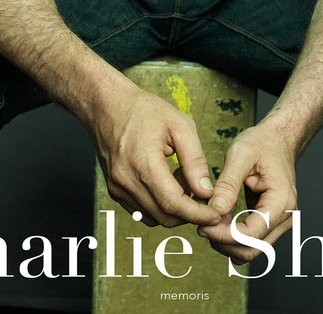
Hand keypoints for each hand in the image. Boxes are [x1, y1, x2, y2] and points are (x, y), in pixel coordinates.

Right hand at [86, 75, 219, 228]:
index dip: (197, 213)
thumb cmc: (143, 110)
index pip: (173, 203)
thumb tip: (206, 191)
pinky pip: (142, 211)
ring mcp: (118, 188)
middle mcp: (126, 181)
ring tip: (181, 177)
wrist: (107, 105)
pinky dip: (160, 205)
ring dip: (175, 208)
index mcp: (143, 162)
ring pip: (154, 217)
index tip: (215, 214)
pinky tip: (166, 182)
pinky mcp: (115, 191)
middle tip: (203, 190)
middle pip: (165, 216)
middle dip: (190, 212)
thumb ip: (195, 160)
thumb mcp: (179, 125)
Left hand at [197, 117, 297, 264]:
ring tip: (209, 220)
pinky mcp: (270, 221)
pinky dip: (233, 236)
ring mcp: (280, 221)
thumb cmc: (262, 143)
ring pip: (251, 249)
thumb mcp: (241, 154)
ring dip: (227, 241)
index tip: (202, 225)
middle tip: (201, 225)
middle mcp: (285, 217)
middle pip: (252, 249)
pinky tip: (220, 219)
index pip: (252, 234)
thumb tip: (216, 210)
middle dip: (223, 242)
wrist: (277, 139)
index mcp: (281, 201)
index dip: (224, 235)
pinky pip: (251, 239)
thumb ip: (228, 183)